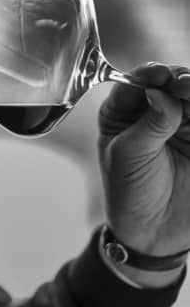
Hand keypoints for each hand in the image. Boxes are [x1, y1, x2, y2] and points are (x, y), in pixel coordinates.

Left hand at [98, 62, 189, 257]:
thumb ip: (147, 124)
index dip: (148, 73)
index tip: (158, 75)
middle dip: (178, 79)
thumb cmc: (129, 193)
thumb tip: (160, 94)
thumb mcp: (128, 156)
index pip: (136, 82)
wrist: (154, 232)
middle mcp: (153, 112)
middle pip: (171, 81)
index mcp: (123, 113)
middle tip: (183, 86)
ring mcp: (181, 124)